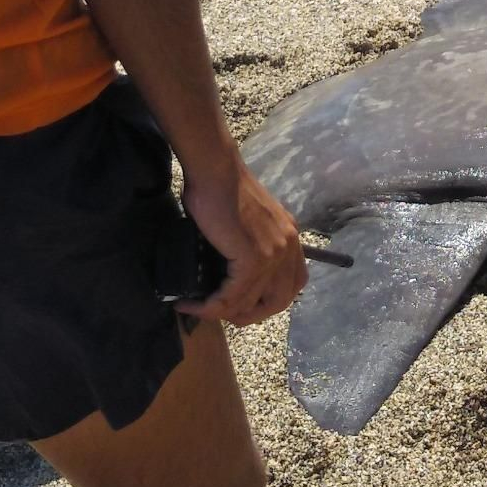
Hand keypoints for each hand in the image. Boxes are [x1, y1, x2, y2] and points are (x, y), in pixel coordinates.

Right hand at [177, 152, 306, 325]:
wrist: (216, 171)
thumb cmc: (222, 189)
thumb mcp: (249, 221)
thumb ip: (251, 244)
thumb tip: (230, 273)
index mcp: (290, 237)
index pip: (294, 283)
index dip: (270, 301)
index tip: (243, 304)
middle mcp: (289, 246)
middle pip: (281, 300)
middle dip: (252, 315)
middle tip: (223, 314)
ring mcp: (274, 253)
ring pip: (251, 302)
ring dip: (221, 312)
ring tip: (197, 309)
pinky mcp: (253, 258)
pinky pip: (233, 296)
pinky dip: (211, 306)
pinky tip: (192, 304)